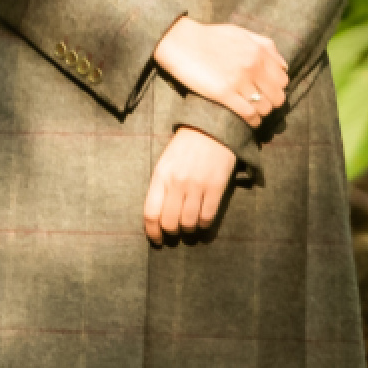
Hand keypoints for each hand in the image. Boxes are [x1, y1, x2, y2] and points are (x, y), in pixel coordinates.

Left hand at [143, 127, 236, 243]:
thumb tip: (158, 216)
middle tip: (175, 233)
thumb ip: (161, 186)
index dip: (153, 232)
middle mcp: (177, 182)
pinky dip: (204, 225)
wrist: (212, 127)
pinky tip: (203, 223)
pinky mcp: (216, 187)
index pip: (151, 213)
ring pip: (189, 223)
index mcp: (161, 175)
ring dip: (188, 231)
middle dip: (171, 233)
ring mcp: (198, 185)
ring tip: (190, 228)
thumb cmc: (186, 146)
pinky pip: (207, 216)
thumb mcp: (166, 162)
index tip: (157, 240)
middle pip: (170, 222)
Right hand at [152, 17, 287, 125]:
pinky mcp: (224, 94)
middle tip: (262, 104)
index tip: (269, 92)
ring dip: (262, 113)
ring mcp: (239, 81)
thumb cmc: (210, 37)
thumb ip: (265, 46)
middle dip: (272, 103)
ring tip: (254, 113)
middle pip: (277, 96)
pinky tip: (250, 122)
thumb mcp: (241, 33)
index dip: (278, 88)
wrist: (181, 42)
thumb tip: (283, 65)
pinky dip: (253, 121)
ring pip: (264, 107)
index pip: (283, 80)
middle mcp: (253, 66)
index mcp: (259, 52)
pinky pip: (249, 114)